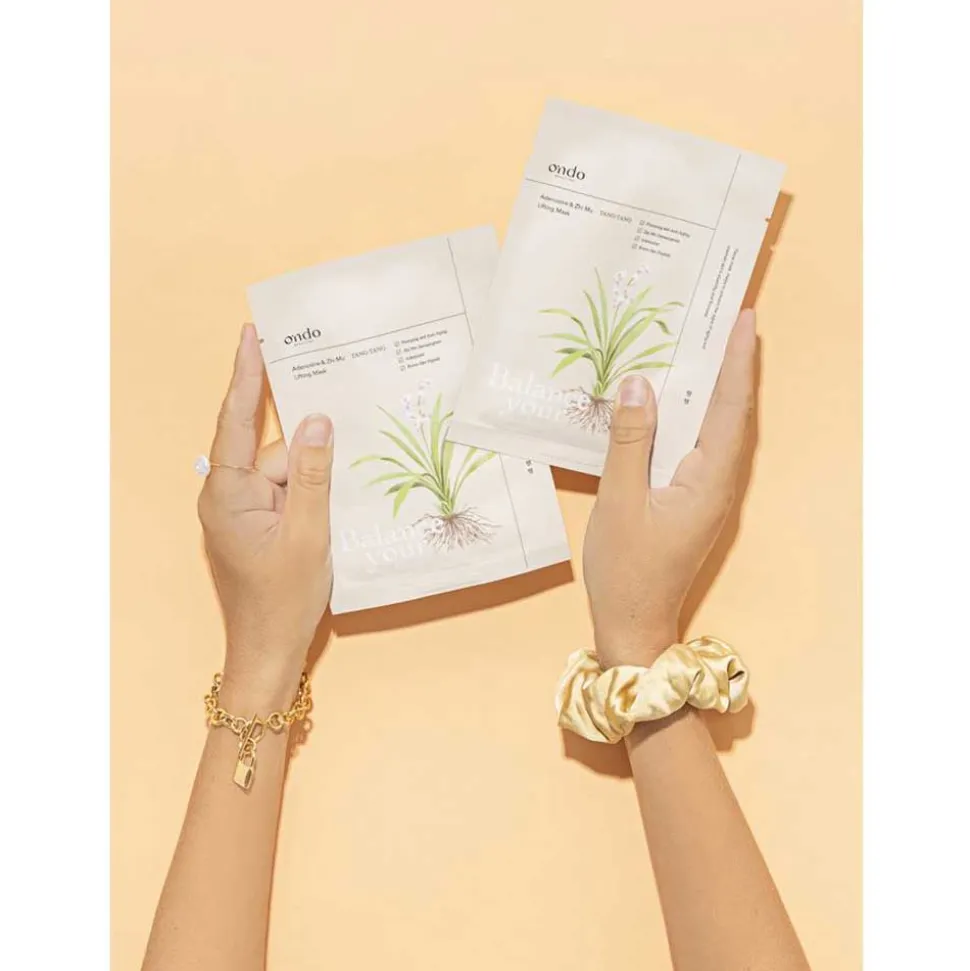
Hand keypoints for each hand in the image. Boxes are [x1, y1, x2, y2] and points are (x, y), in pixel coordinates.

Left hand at [197, 324, 333, 703]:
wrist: (268, 652)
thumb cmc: (282, 601)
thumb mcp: (308, 534)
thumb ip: (314, 475)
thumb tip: (318, 421)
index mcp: (227, 495)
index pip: (236, 421)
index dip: (246, 375)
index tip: (252, 334)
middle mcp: (228, 497)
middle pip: (272, 452)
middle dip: (309, 459)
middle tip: (340, 458)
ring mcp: (242, 513)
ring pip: (286, 474)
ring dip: (314, 485)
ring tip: (335, 515)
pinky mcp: (257, 525)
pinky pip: (287, 493)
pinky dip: (310, 497)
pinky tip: (331, 512)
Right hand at [583, 310, 756, 667]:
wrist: (633, 624)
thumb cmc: (626, 569)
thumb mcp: (619, 500)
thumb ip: (629, 441)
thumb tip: (640, 384)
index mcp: (709, 480)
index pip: (730, 408)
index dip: (737, 361)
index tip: (744, 318)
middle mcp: (718, 482)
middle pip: (733, 412)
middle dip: (732, 364)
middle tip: (727, 318)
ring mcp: (707, 492)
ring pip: (718, 428)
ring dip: (716, 386)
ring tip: (707, 345)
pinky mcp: (692, 498)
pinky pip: (699, 445)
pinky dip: (695, 414)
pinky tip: (675, 400)